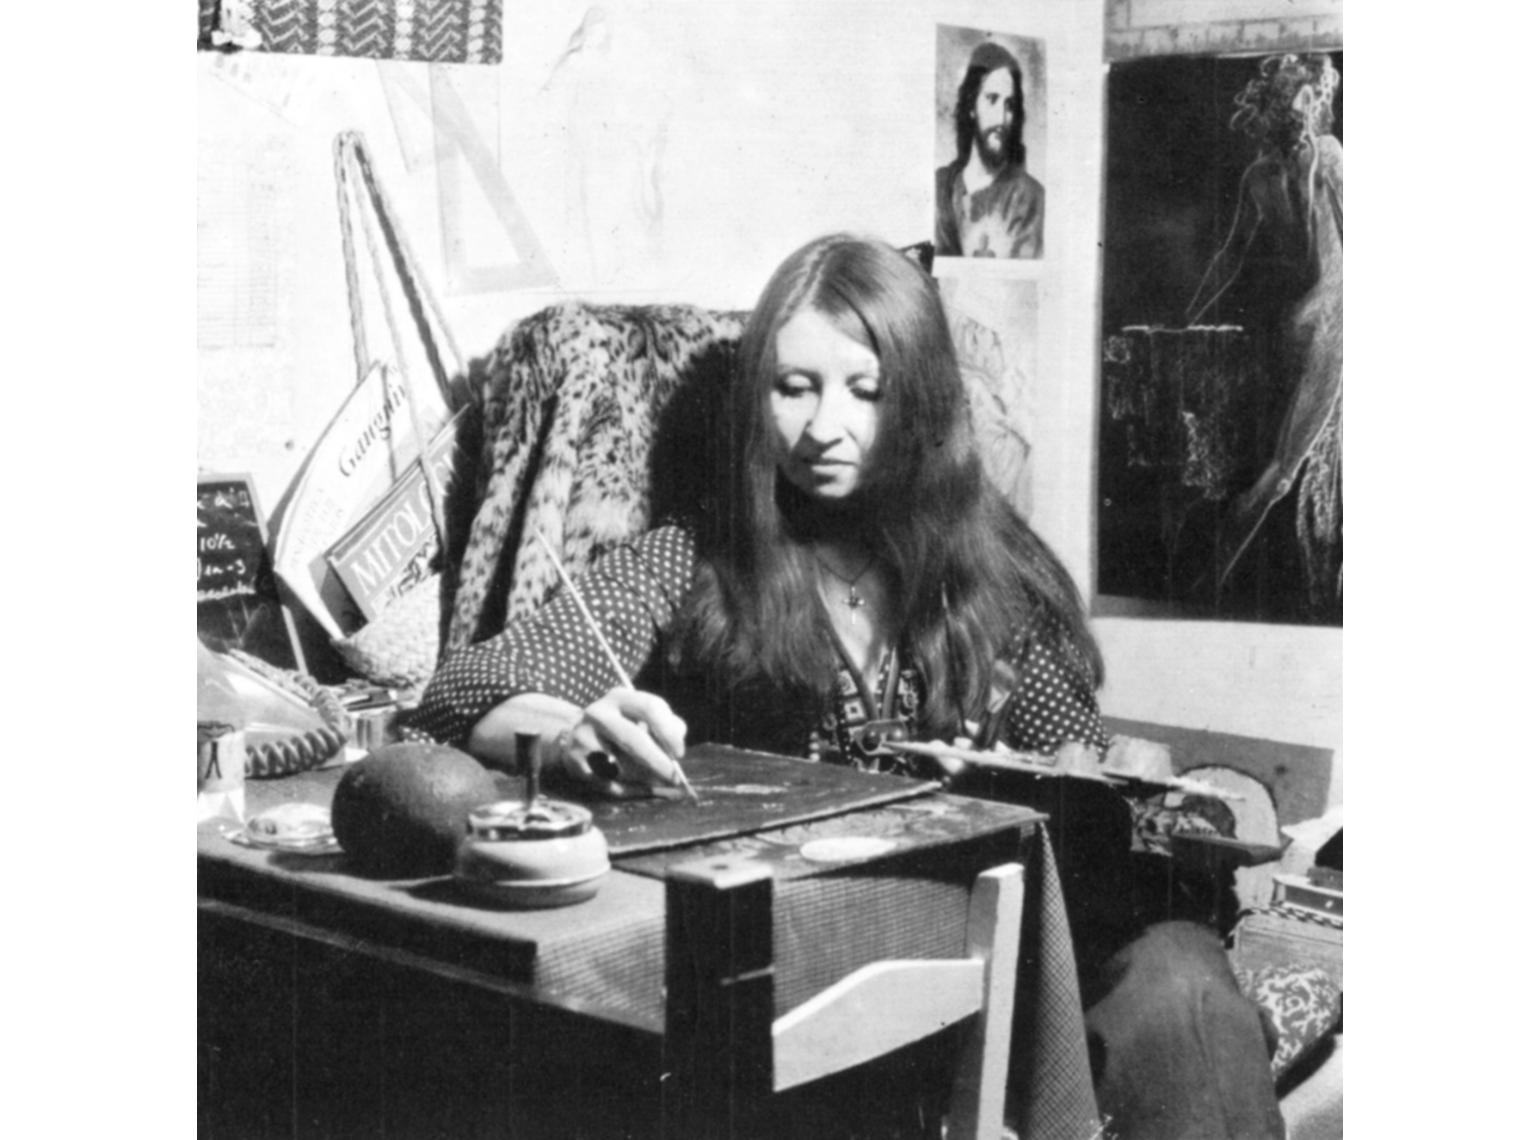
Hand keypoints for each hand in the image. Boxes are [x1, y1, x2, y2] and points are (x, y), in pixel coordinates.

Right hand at [548, 687, 688, 796]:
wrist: (575, 738)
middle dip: (657, 761)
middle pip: (634, 738)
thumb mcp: (642, 720)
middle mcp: (599, 712)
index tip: (679, 754)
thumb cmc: (621, 729)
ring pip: (621, 765)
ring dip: (641, 777)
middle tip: (672, 777)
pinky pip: (607, 780)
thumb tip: (674, 754)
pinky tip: (622, 781)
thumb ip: (664, 730)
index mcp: (621, 697)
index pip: (651, 708)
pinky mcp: (574, 758)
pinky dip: (622, 787)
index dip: (669, 732)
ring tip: (649, 779)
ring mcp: (583, 735)